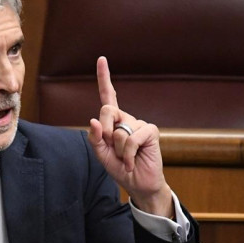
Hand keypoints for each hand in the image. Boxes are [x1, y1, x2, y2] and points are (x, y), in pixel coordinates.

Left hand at [86, 56, 172, 217]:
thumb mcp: (100, 154)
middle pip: (107, 110)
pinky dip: (127, 154)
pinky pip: (131, 138)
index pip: (108, 95)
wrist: (137, 184)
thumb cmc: (119, 168)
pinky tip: (131, 162)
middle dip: (103, 131)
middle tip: (111, 149)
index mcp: (113, 121)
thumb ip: (95, 138)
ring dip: (117, 150)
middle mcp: (126, 118)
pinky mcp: (150, 132)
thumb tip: (93, 120)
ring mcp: (139, 124)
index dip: (104, 77)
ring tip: (125, 158)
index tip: (101, 58)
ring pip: (118, 130)